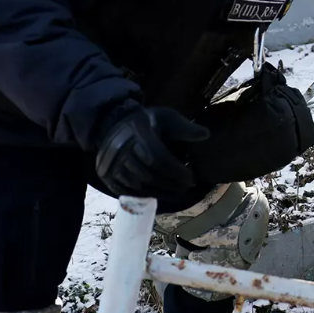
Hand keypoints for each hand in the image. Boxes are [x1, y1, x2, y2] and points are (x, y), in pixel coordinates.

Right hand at [94, 106, 209, 198]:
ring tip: (177, 193)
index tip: (191, 178)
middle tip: (187, 187)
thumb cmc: (147, 122)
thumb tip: (206, 135)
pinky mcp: (107, 176)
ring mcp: (112, 166)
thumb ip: (185, 127)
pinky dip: (145, 195)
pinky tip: (160, 194)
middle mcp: (122, 151)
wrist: (114, 126)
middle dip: (171, 184)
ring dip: (160, 192)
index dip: (176, 171)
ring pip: (138, 186)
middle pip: (149, 175)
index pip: (158, 158)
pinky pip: (127, 191)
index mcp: (138, 135)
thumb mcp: (166, 117)